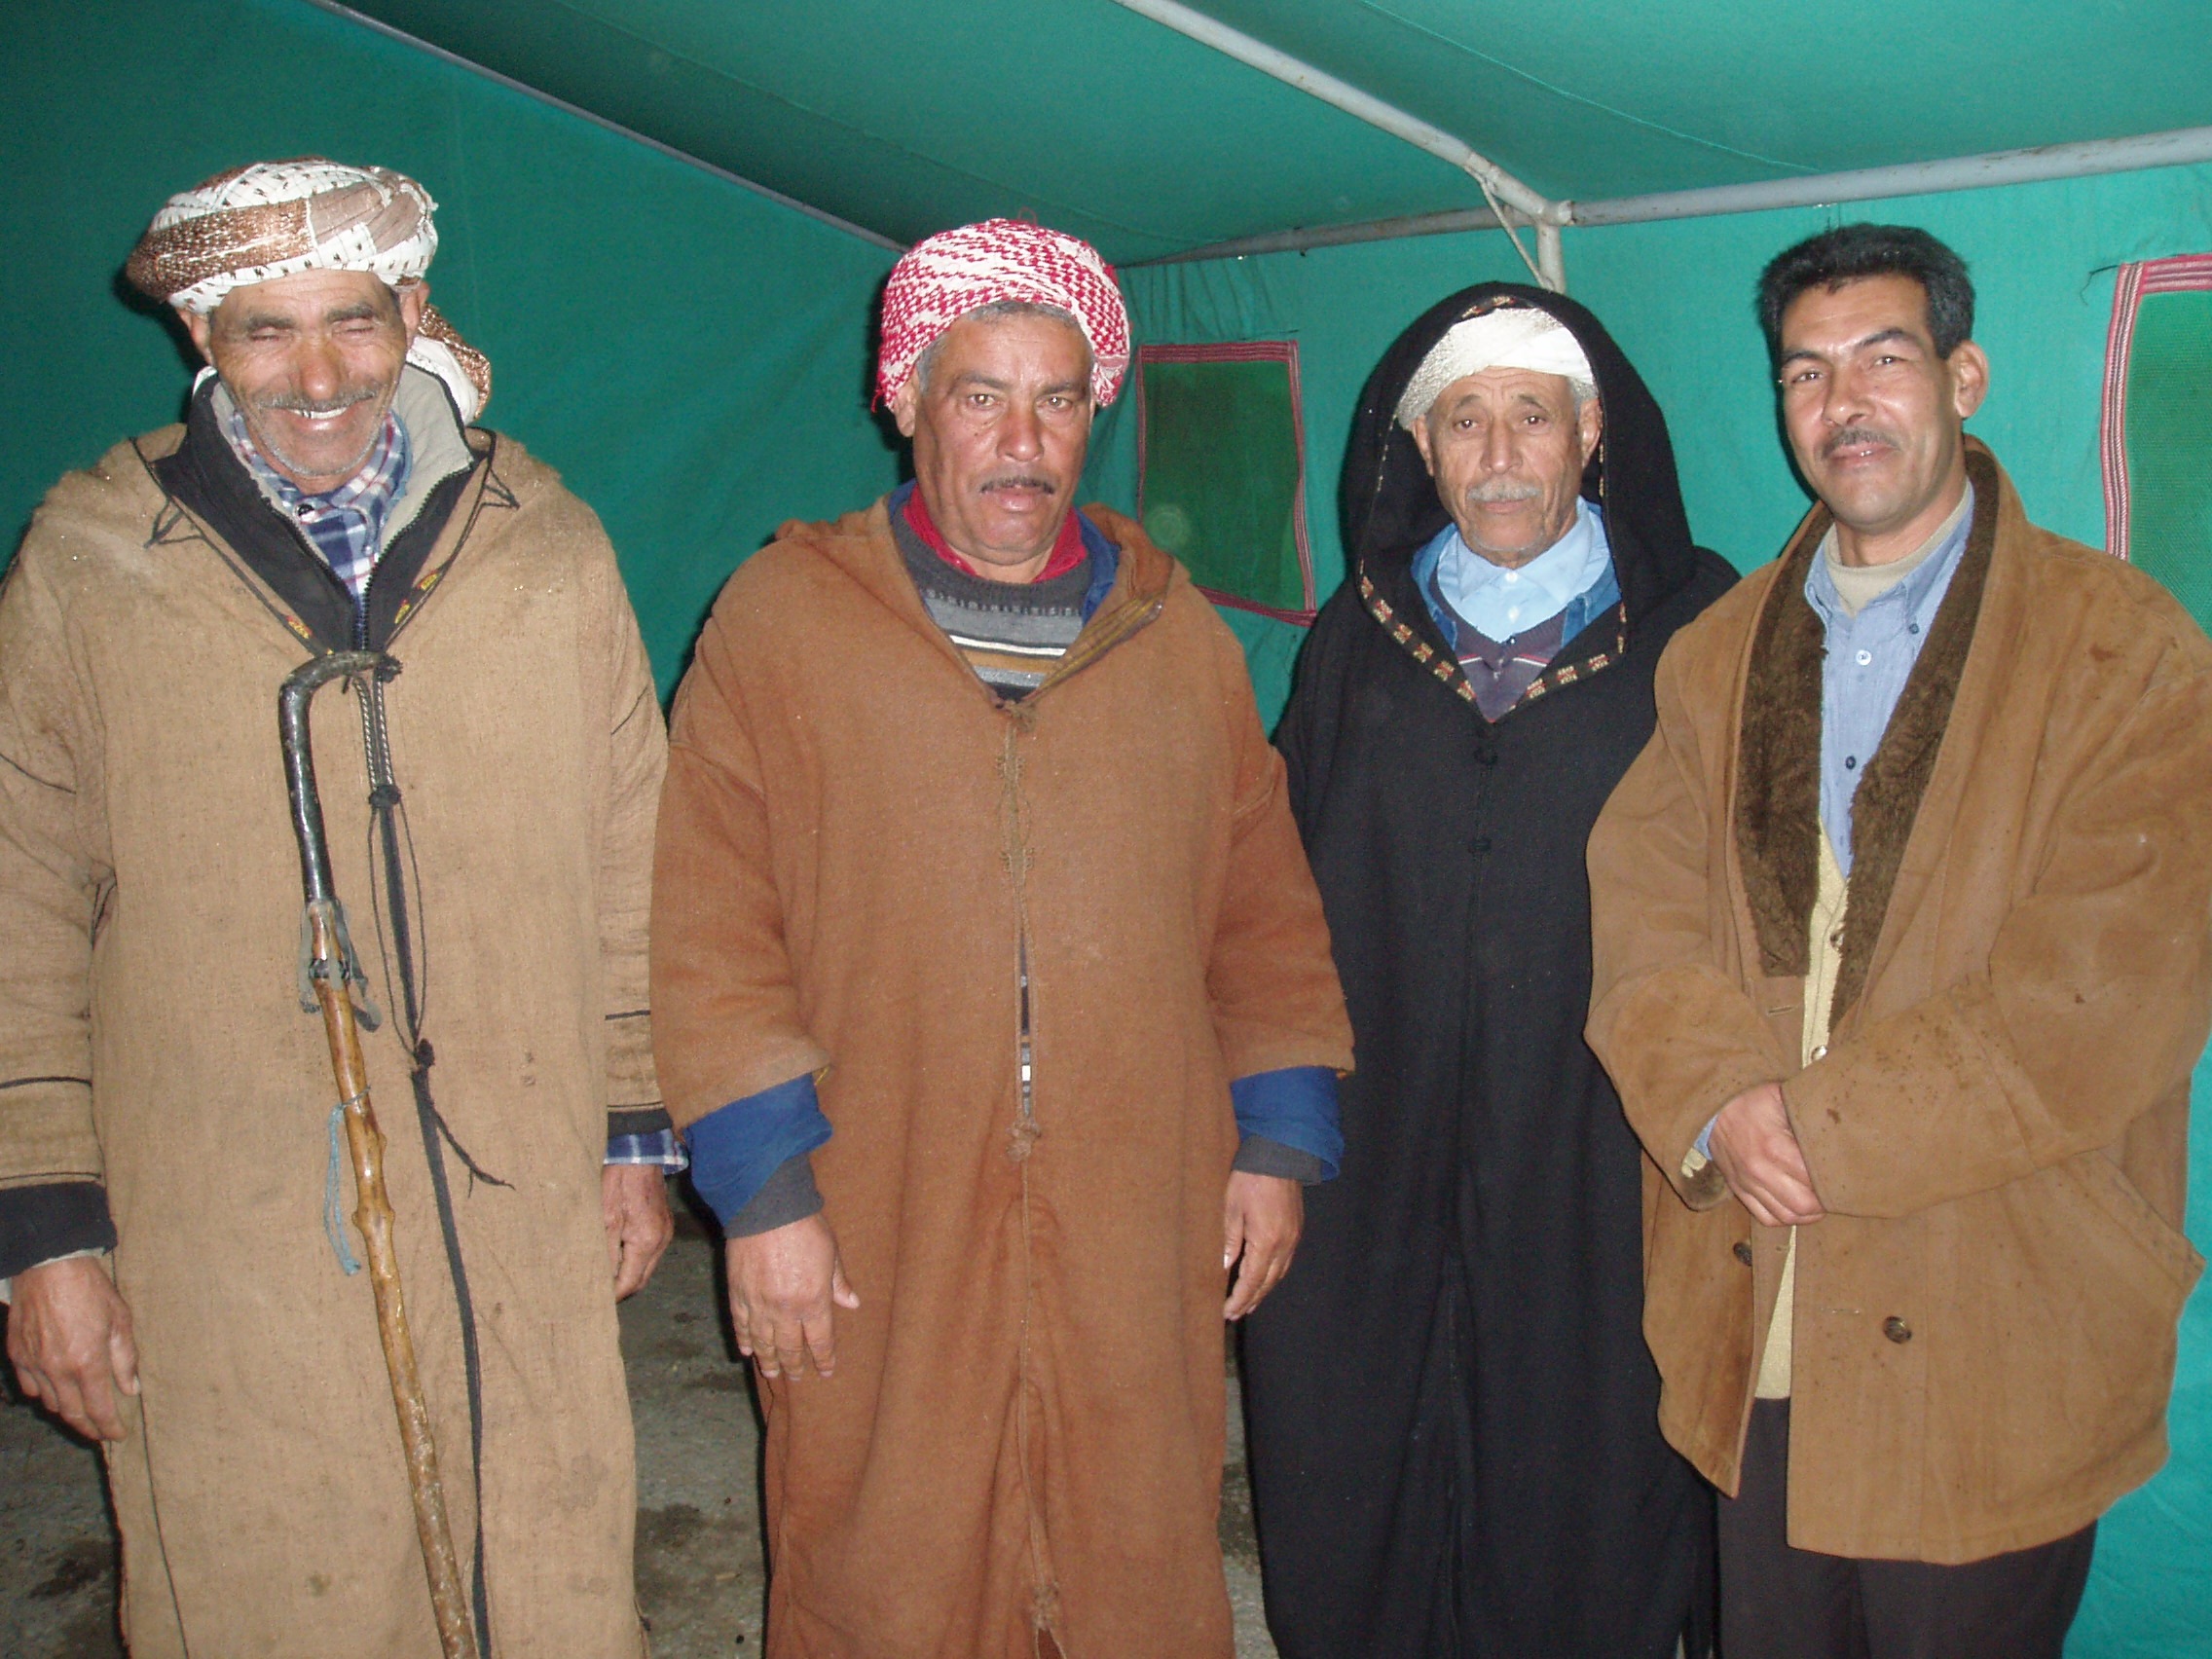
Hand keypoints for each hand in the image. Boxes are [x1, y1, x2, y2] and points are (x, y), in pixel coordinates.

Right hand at [6, 1256, 137, 1440]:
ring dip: (67, 1411)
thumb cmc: (90, 1289)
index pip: (99, 1409)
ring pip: (50, 1402)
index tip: (118, 1436)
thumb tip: (130, 1389)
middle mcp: (58, 1370)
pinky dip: (44, 1394)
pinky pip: (30, 1386)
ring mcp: (33, 1364)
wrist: (49, 1267)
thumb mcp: (120, 1320)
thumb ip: (125, 1359)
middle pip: (71, 1413)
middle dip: (88, 1427)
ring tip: (81, 1413)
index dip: (109, 1427)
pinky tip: (55, 1391)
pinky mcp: (17, 1355)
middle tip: (100, 1432)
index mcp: (87, 1362)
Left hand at [603, 1163, 674, 1299]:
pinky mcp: (665, 1225)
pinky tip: (620, 1253)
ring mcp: (666, 1233)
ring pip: (647, 1267)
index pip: (630, 1282)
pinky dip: (636, 1259)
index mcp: (646, 1242)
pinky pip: (651, 1253)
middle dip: (621, 1287)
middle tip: (598, 1288)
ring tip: (606, 1272)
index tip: (595, 1298)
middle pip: (641, 1279)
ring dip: (629, 1273)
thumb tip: (603, 1279)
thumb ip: (607, 1251)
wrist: (639, 1154)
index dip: (613, 1294)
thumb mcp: (605, 1218)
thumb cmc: (619, 1182)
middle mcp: (661, 1241)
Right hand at [725, 1213, 857, 1380]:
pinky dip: (744, 1340)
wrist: (767, 1209)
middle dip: (795, 1365)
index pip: (820, 1341)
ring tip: (772, 1373)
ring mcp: (759, 1305)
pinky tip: (747, 1351)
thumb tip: (852, 1304)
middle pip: (790, 1348)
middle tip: (797, 1377)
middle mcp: (786, 1311)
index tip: (826, 1371)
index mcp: (813, 1302)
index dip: (824, 1359)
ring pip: (763, 1343)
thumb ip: (839, 1283)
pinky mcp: (738, 1294)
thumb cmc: (805, 1228)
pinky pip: (741, 1325)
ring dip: (768, 1361)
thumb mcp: (831, 1254)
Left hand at [1223, 1171, 1303, 1320]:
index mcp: (1266, 1242)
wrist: (1280, 1155)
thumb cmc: (1251, 1178)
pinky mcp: (1296, 1230)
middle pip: (1267, 1283)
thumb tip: (1223, 1268)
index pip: (1252, 1281)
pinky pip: (1285, 1262)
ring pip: (1278, 1275)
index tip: (1227, 1312)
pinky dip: (1273, 1276)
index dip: (1239, 1299)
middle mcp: (1284, 1245)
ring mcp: (1294, 1238)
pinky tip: (1264, 1278)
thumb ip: (1229, 1241)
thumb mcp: (1231, 1208)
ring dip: (1263, 1291)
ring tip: (1249, 1302)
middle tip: (1235, 1314)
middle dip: (1251, 1300)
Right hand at [1709, 1082, 1825, 1226]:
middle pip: (1802, 1205)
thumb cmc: (1752, 1100)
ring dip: (1807, 1215)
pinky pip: (1765, 1217)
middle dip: (1824, 1204)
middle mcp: (1759, 1171)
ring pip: (1785, 1216)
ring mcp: (1747, 1183)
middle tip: (1834, 1193)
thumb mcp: (1783, 1098)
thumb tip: (1838, 1131)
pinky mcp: (1738, 1190)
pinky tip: (1796, 1208)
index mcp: (1774, 1147)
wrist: (1713, 1107)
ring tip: (1819, 1204)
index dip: (1833, 1182)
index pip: (1813, 1179)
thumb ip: (1808, 1116)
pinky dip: (1785, 1218)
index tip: (1843, 1176)